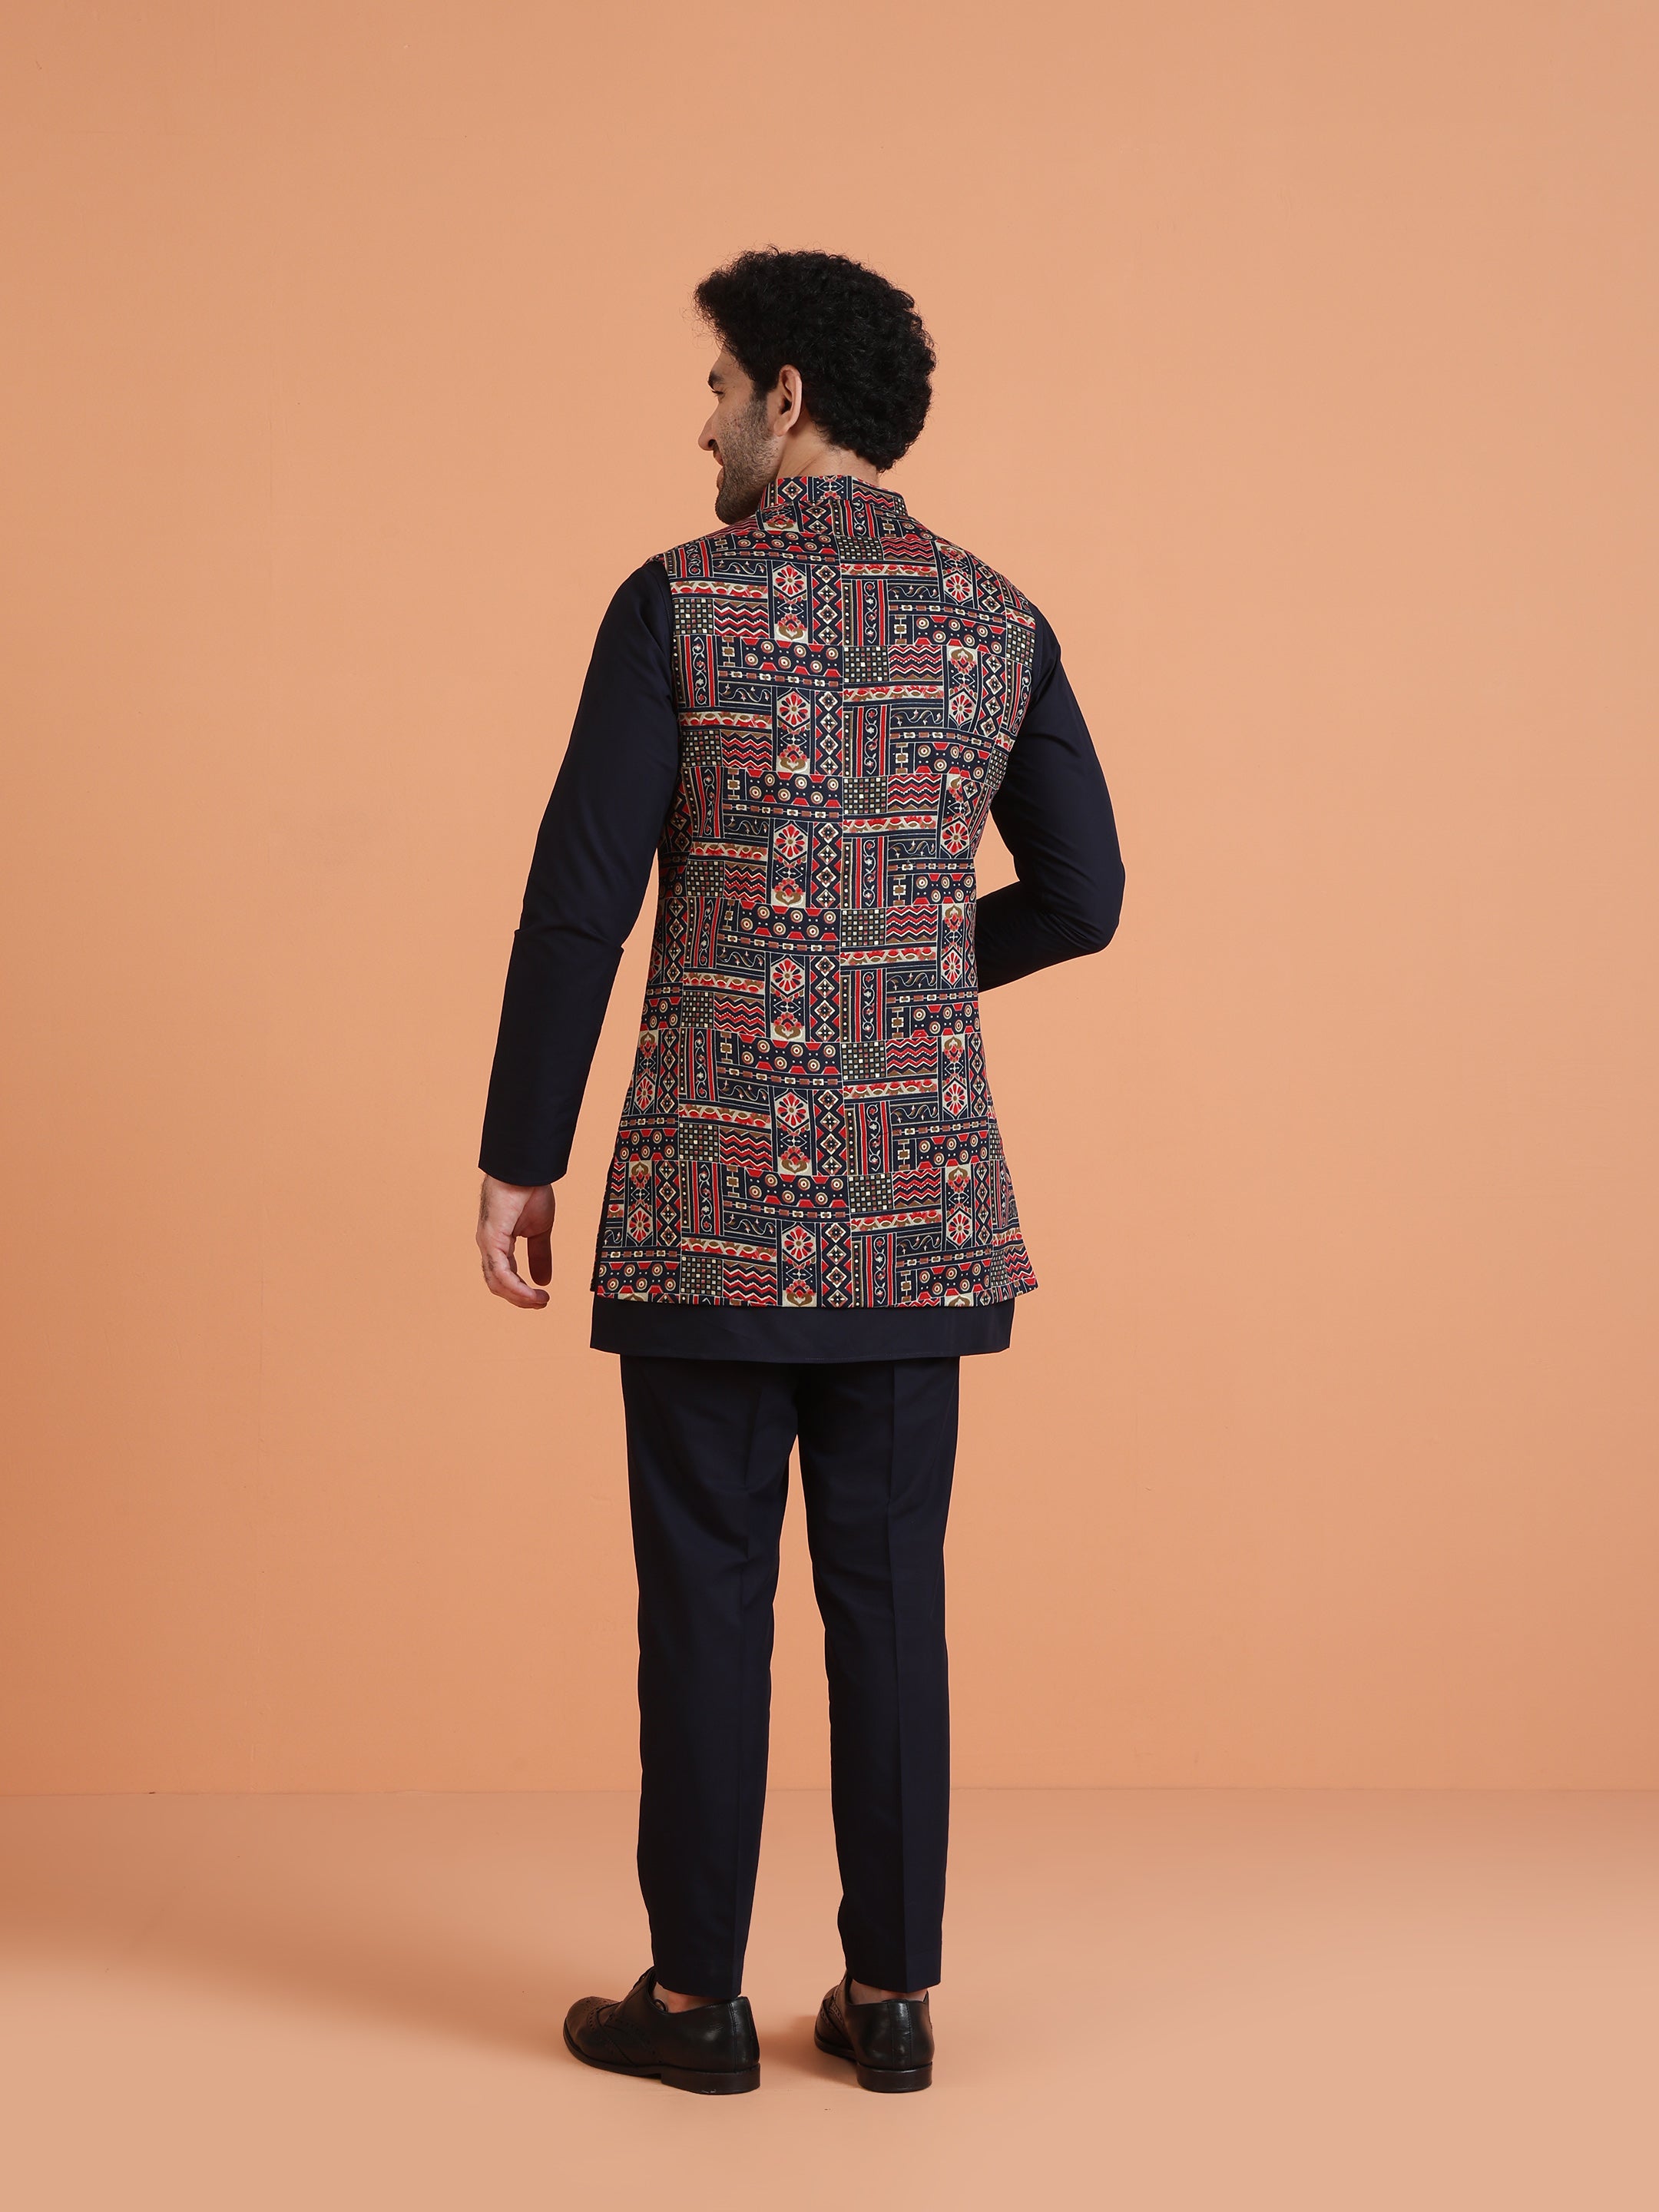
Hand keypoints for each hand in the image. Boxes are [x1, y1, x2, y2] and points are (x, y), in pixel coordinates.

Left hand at [476, 1175, 555, 1307]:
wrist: (526, 1171)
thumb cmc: (529, 1192)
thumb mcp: (540, 1231)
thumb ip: (539, 1255)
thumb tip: (543, 1280)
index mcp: (498, 1243)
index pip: (504, 1277)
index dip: (521, 1292)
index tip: (541, 1299)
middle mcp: (488, 1246)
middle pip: (497, 1285)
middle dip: (520, 1299)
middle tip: (540, 1303)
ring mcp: (487, 1243)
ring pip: (497, 1283)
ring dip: (519, 1297)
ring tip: (539, 1300)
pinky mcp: (491, 1239)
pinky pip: (501, 1272)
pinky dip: (517, 1287)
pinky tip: (533, 1292)